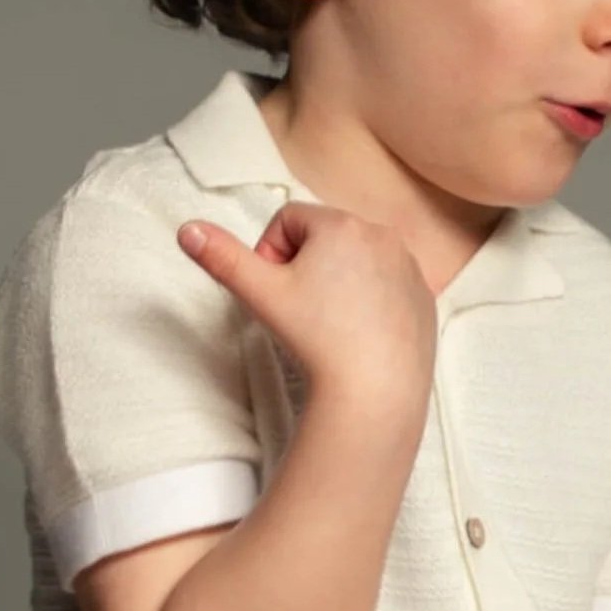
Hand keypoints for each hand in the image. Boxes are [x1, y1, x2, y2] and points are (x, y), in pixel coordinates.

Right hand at [177, 202, 435, 416]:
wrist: (375, 391)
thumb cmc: (316, 338)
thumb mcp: (260, 295)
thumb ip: (222, 257)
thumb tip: (186, 229)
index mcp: (341, 224)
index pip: (288, 220)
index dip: (269, 254)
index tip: (274, 292)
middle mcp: (382, 235)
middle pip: (324, 238)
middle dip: (305, 266)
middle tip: (301, 312)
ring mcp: (409, 267)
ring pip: (356, 262)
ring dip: (337, 282)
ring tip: (330, 325)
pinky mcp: (425, 297)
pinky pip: (386, 287)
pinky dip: (369, 303)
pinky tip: (359, 335)